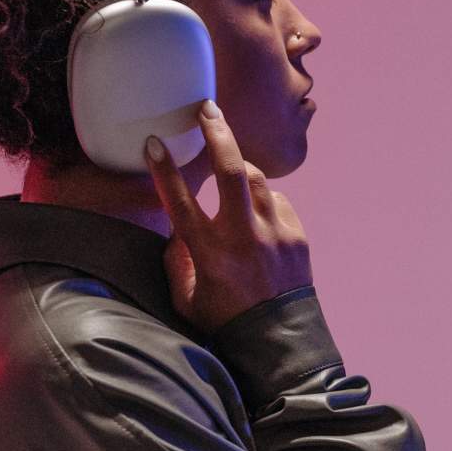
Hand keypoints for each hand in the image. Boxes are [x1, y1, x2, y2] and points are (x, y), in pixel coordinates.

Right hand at [144, 101, 313, 333]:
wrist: (280, 341)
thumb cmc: (226, 320)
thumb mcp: (186, 298)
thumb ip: (176, 261)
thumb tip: (175, 233)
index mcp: (209, 251)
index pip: (180, 201)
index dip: (164, 169)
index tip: (154, 142)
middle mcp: (243, 236)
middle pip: (231, 170)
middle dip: (218, 133)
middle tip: (206, 109)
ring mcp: (275, 233)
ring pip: (257, 179)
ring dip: (240, 169)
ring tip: (229, 167)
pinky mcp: (297, 235)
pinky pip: (276, 202)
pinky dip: (263, 202)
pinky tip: (256, 216)